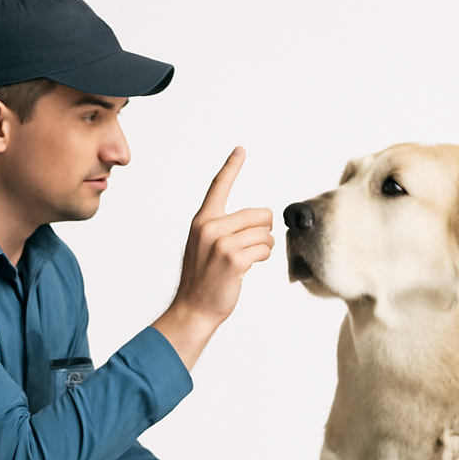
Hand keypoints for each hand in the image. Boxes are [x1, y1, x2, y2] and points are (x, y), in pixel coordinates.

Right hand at [152, 147, 273, 368]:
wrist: (194, 309)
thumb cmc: (203, 281)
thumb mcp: (204, 247)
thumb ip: (222, 229)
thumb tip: (257, 221)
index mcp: (202, 221)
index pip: (218, 187)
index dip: (231, 167)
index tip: (240, 150)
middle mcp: (210, 228)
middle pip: (257, 214)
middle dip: (263, 230)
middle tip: (254, 246)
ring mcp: (221, 243)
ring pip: (264, 233)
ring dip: (264, 247)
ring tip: (248, 260)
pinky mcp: (233, 259)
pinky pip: (264, 250)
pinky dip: (262, 258)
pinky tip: (248, 268)